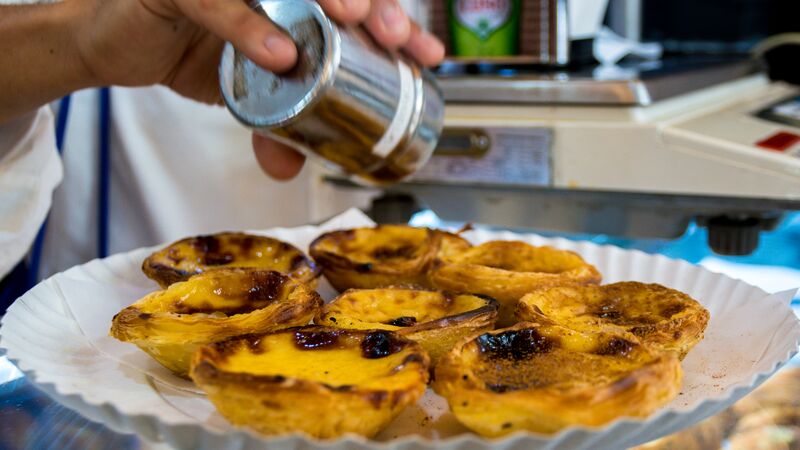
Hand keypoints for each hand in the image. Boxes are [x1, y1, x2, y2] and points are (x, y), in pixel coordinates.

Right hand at [76, 0, 444, 179]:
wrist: (118, 42)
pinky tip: (280, 54)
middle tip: (398, 37)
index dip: (396, 24)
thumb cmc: (189, 52)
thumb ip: (272, 128)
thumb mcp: (245, 97)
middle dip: (376, 7)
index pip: (357, 10)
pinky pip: (217, 3)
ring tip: (357, 21)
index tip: (427, 55)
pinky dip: (249, 29)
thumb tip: (291, 172)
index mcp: (297, 5)